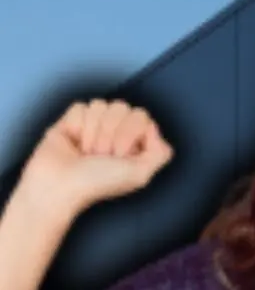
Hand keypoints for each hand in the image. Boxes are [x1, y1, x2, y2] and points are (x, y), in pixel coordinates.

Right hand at [18, 99, 173, 219]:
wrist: (59, 184)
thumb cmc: (98, 183)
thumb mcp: (141, 174)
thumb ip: (160, 152)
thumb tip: (151, 127)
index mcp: (136, 143)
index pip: (142, 117)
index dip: (131, 133)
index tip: (120, 155)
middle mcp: (118, 131)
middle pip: (122, 107)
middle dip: (111, 133)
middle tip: (102, 155)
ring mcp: (95, 124)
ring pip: (101, 105)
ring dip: (93, 132)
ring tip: (87, 152)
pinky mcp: (73, 120)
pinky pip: (80, 107)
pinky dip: (77, 126)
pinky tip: (74, 142)